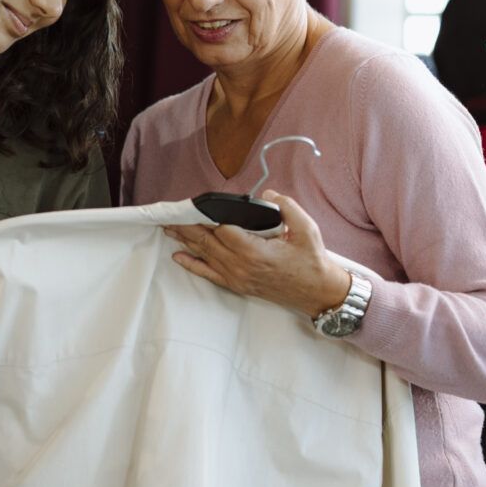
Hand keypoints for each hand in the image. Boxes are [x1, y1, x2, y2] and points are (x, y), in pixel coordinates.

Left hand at [162, 190, 353, 316]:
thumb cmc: (312, 261)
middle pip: (206, 241)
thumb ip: (286, 207)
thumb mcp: (307, 229)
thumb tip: (267, 194)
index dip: (205, 217)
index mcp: (255, 251)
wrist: (317, 292)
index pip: (221, 229)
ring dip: (185, 241)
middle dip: (186, 227)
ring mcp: (237, 277)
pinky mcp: (236, 284)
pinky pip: (208, 273)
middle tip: (168, 215)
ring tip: (168, 228)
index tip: (192, 205)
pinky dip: (192, 264)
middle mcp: (241, 266)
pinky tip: (177, 256)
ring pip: (204, 255)